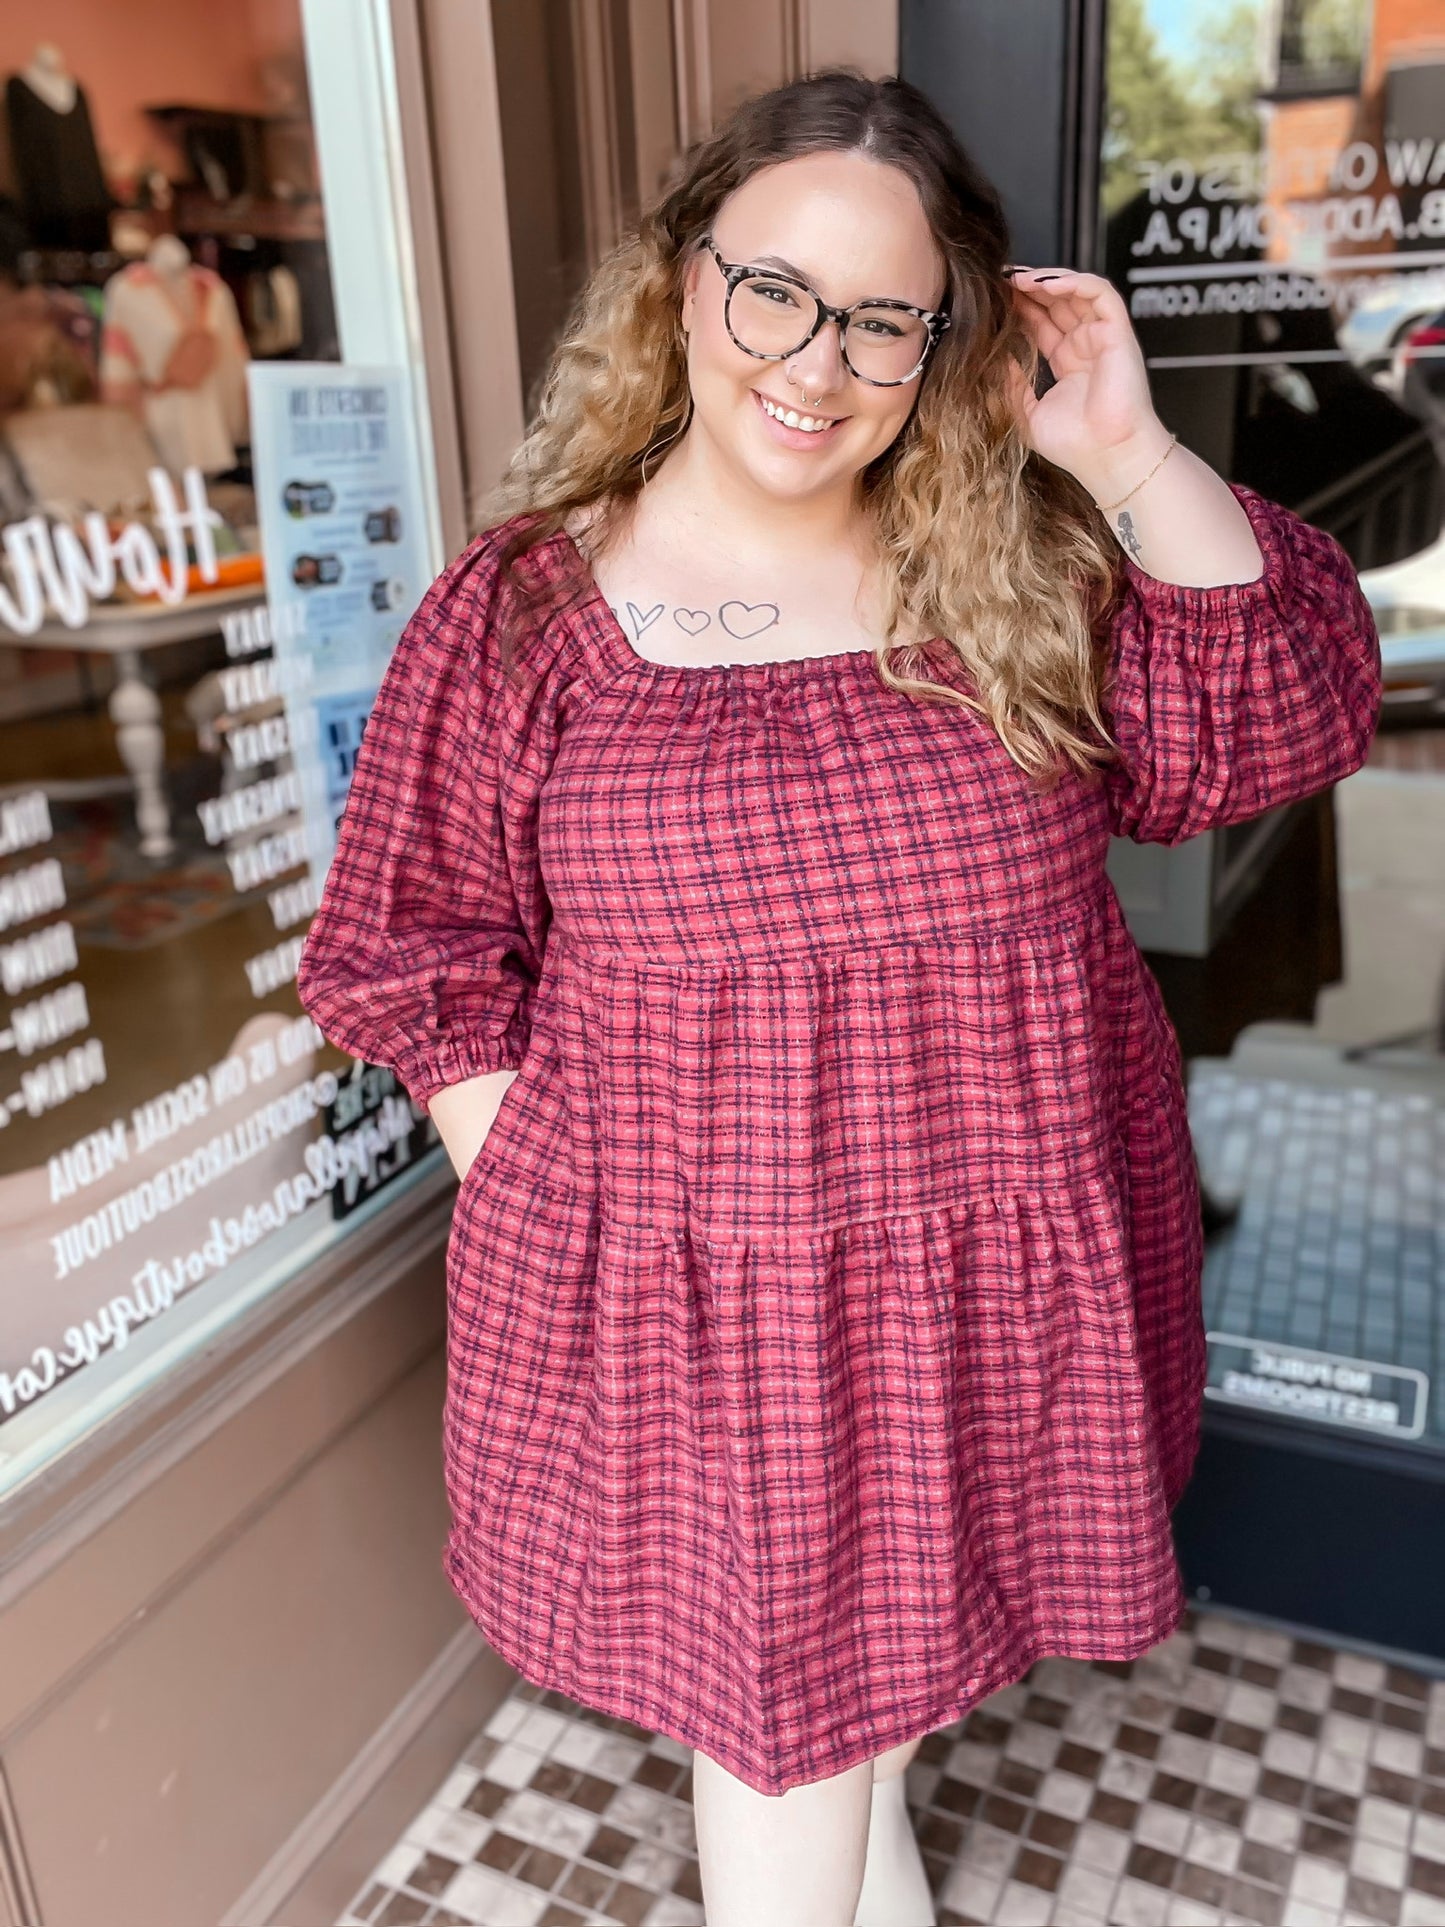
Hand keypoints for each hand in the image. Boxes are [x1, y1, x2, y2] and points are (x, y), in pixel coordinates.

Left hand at [1003, 266, 1165, 498]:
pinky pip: (1099, 293)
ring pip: (1076, 292)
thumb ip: (1011, 384)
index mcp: (1068, 364)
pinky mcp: (1118, 332)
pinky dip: (1074, 282)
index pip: (1042, 323)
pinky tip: (1045, 284)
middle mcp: (1085, 347)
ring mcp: (1102, 338)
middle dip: (1028, 289)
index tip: (993, 299)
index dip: (1019, 307)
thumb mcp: (1027, 413)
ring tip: (1017, 279)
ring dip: (1046, 280)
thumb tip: (993, 358)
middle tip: (999, 281)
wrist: (1105, 457)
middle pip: (1056, 303)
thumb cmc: (1075, 446)